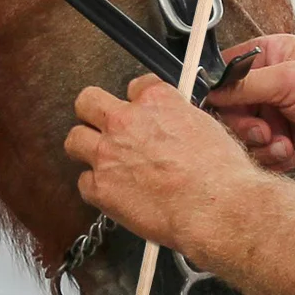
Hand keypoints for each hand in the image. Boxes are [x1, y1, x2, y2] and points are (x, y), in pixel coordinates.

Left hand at [64, 76, 263, 259]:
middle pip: (87, 101)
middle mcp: (125, 121)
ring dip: (87, 147)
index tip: (141, 112)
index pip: (135, 86)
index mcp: (155, 101)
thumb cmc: (221, 173)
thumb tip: (172, 126)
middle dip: (94, 112)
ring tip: (102, 160)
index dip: (138, 101)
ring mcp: (108, 153)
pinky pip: (84, 182)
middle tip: (105, 126)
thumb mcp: (206, 127)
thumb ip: (178, 119)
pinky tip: (113, 193)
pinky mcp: (100, 187)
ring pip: (74, 138)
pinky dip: (96, 187)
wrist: (214, 208)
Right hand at [206, 34, 294, 179]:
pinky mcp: (283, 147)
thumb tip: (208, 90)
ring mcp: (276, 119)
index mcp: (269, 57)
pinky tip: (292, 153)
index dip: (220, 92)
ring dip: (260, 144)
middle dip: (243, 124)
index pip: (226, 72)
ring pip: (242, 136)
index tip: (223, 106)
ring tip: (283, 143)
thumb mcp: (290, 79)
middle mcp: (269, 88)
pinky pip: (259, 157)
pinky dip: (272, 158)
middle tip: (262, 130)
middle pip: (229, 110)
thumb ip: (245, 85)